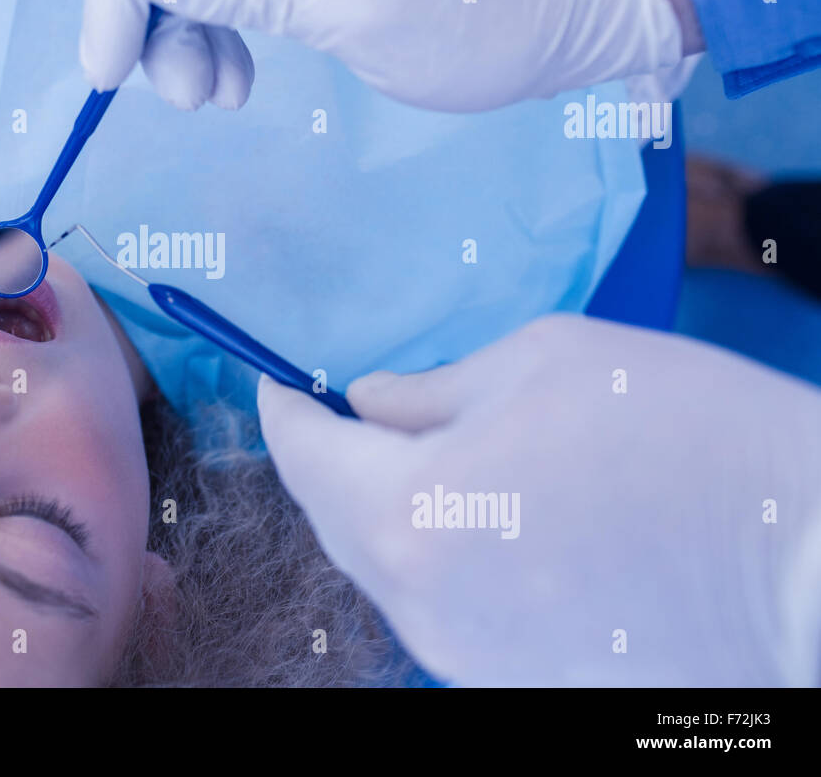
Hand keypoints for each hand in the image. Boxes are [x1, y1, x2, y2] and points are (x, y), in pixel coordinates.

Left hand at [257, 314, 820, 684]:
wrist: (813, 563)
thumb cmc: (687, 436)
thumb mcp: (545, 364)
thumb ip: (430, 390)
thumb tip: (370, 405)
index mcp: (412, 515)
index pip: (303, 460)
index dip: (283, 412)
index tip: (281, 382)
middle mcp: (423, 607)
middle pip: (335, 523)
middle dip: (330, 463)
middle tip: (345, 414)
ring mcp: (470, 661)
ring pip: (388, 573)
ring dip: (386, 513)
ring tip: (425, 459)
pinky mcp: (518, 685)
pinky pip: (444, 612)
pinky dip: (441, 560)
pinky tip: (488, 523)